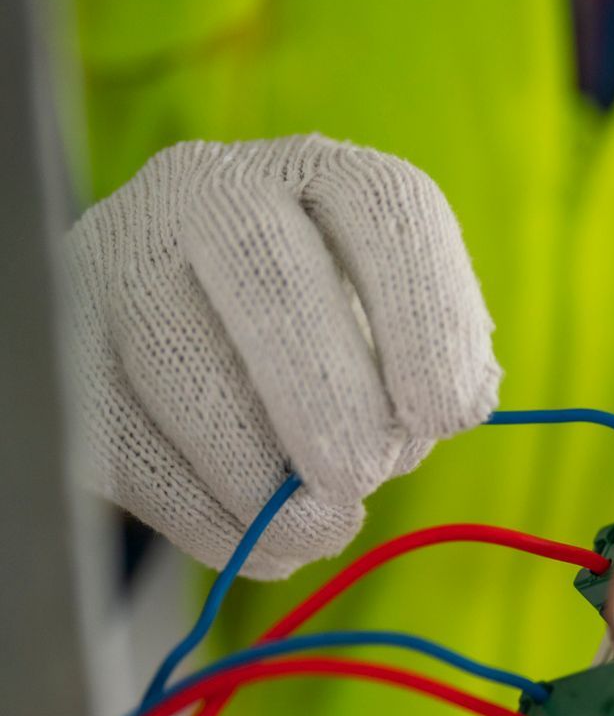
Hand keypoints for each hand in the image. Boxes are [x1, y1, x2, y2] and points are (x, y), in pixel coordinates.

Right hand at [63, 135, 499, 576]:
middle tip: (360, 480)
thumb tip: (415, 434)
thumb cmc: (328, 344)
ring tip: (314, 527)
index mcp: (325, 176)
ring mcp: (122, 253)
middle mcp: (215, 189)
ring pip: (181, 364)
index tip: (450, 416)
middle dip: (328, 402)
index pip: (389, 212)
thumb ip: (424, 378)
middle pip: (272, 281)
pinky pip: (119, 433)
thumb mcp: (389, 338)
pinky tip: (254, 540)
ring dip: (259, 474)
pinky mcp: (62, 335)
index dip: (428, 318)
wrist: (194, 336)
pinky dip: (197, 508)